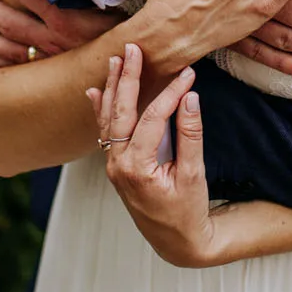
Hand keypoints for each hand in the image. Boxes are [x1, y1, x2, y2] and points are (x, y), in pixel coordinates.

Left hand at [0, 0, 121, 66]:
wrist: (141, 66)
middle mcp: (54, 39)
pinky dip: (6, 63)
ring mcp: (53, 58)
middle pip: (11, 22)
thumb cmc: (132, 28)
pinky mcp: (56, 73)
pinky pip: (25, 68)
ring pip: (12, 48)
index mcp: (66, 18)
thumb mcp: (114, 1)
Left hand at [90, 42, 217, 268]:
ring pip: (109, 119)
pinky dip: (102, 110)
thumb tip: (190, 97)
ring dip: (114, 87)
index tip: (188, 73)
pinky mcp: (116, 166)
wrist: (176, 242)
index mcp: (137, 168)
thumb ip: (190, 135)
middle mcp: (118, 165)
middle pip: (121, 111)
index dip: (171, 93)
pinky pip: (106, 132)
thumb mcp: (194, 175)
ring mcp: (114, 166)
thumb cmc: (188, 212)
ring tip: (116, 60)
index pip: (153, 118)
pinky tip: (96, 91)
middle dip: (128, 78)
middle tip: (133, 48)